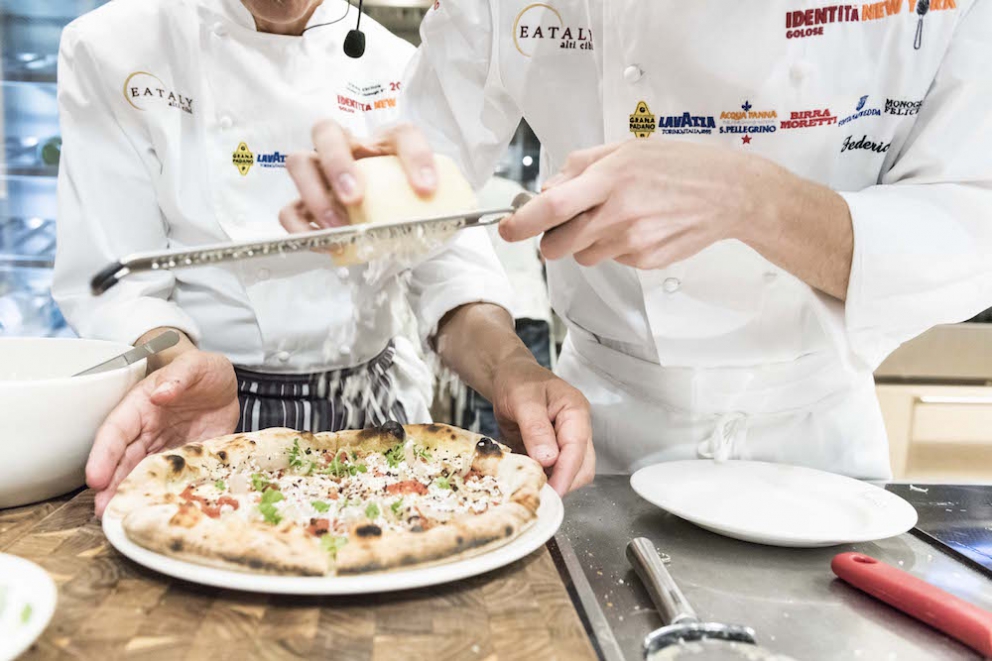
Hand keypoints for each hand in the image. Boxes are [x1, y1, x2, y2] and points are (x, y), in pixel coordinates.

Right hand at [86, 350, 239, 515]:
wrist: (226, 385)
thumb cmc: (204, 371)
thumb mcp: (195, 366)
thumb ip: (179, 376)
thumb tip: (161, 392)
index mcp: (139, 406)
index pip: (115, 432)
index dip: (103, 455)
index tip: (94, 477)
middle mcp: (146, 431)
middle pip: (122, 461)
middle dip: (110, 485)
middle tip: (103, 510)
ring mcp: (164, 448)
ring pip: (140, 474)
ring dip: (130, 494)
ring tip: (121, 517)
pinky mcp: (184, 460)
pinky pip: (171, 479)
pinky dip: (163, 494)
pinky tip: (159, 509)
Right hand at [279, 121, 437, 232]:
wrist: (390, 220)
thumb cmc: (404, 203)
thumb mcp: (424, 201)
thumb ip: (436, 206)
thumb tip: (452, 225)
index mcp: (384, 144)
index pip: (402, 135)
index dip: (415, 157)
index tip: (427, 189)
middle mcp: (348, 150)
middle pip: (328, 133)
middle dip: (337, 164)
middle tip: (354, 197)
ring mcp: (321, 174)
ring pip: (299, 164)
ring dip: (315, 194)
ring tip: (338, 225)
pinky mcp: (305, 204)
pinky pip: (290, 210)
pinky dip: (301, 228)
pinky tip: (324, 242)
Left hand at [488, 353, 594, 494]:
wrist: (509, 376)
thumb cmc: (518, 381)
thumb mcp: (523, 400)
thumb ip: (536, 429)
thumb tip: (548, 460)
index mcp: (575, 412)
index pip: (577, 449)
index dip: (566, 474)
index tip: (552, 492)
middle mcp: (577, 428)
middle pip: (582, 467)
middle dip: (563, 483)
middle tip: (537, 494)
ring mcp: (567, 440)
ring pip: (572, 472)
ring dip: (553, 483)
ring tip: (530, 487)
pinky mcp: (555, 450)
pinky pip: (555, 471)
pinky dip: (544, 479)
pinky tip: (527, 480)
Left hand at [500, 139, 779, 269]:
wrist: (730, 193)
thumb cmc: (680, 165)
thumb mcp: (628, 148)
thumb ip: (582, 167)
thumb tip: (549, 188)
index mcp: (611, 179)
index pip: (553, 206)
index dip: (523, 222)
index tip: (507, 229)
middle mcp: (620, 213)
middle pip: (559, 245)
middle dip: (551, 240)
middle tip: (563, 225)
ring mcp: (634, 242)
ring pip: (583, 256)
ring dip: (585, 243)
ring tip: (615, 219)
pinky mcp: (646, 261)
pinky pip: (613, 260)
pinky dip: (616, 248)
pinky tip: (640, 227)